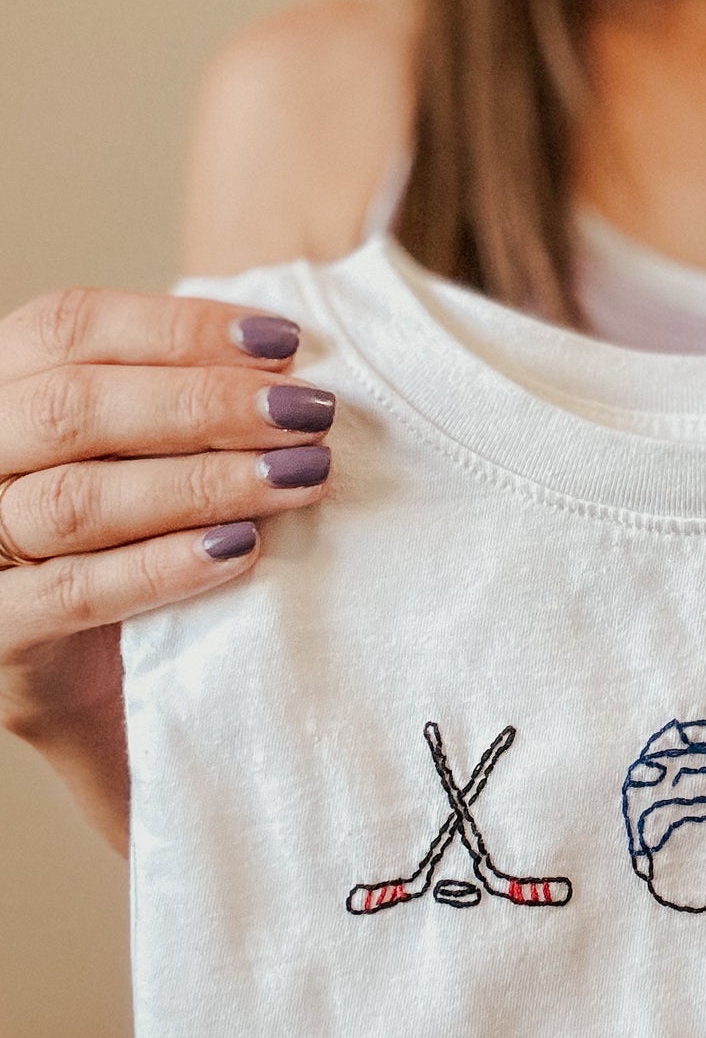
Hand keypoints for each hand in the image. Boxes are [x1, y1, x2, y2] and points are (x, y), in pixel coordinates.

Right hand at [0, 288, 333, 846]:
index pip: (66, 329)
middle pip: (70, 407)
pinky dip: (160, 568)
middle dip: (203, 402)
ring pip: (73, 498)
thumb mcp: (145, 474)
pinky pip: (72, 594)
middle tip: (307, 414)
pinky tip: (240, 554)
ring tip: (297, 480)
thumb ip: (181, 414)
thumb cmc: (136, 570)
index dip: (175, 326)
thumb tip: (289, 367)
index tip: (283, 341)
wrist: (111, 712)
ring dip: (199, 482)